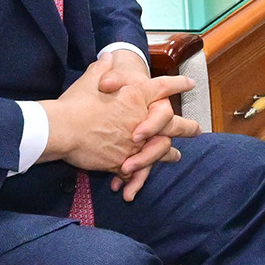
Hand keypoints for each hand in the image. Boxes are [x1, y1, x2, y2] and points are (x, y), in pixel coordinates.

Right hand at [44, 55, 186, 176]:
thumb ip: (103, 68)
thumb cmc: (75, 103)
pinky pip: (136, 170)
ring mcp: (135, 143)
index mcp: (136, 95)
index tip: (190, 85)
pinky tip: (142, 175)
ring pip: (159, 150)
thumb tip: (108, 56)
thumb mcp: (90, 79)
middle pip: (172, 123)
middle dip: (187, 127)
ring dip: (168, 154)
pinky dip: (139, 175)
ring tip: (175, 156)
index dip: (178, 85)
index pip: (163, 87)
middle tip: (197, 130)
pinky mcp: (123, 161)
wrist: (61, 129)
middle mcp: (141, 120)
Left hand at [111, 84, 201, 199]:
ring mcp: (145, 141)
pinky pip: (138, 170)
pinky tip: (117, 187)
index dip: (151, 125)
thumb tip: (106, 82)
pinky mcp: (134, 154)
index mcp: (154, 104)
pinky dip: (130, 180)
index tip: (137, 135)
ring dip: (139, 173)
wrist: (102, 97)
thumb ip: (112, 77)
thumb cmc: (110, 84)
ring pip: (150, 160)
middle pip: (162, 143)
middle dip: (149, 156)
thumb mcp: (110, 77)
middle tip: (132, 166)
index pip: (162, 115)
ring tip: (124, 184)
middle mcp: (154, 125)